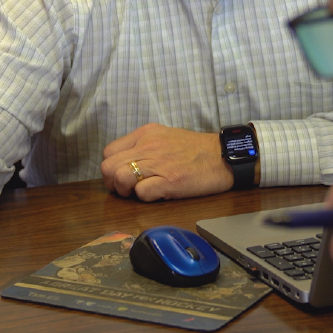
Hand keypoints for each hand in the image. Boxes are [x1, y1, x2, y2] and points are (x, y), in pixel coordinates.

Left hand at [101, 123, 232, 200]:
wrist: (223, 155)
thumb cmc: (196, 149)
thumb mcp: (165, 136)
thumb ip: (143, 145)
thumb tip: (125, 162)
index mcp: (145, 134)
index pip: (109, 152)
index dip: (111, 168)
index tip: (121, 176)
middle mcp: (148, 146)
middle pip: (108, 167)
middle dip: (113, 183)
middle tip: (127, 189)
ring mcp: (158, 164)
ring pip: (120, 179)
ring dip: (126, 191)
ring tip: (140, 192)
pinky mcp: (170, 181)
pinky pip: (141, 193)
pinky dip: (145, 198)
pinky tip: (157, 194)